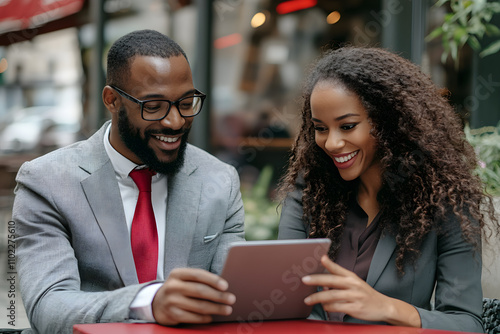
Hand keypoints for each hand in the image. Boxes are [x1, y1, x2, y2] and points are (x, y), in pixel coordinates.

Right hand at [152, 268, 234, 324]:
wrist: (157, 303)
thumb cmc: (178, 289)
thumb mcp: (184, 280)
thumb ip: (199, 281)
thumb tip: (223, 287)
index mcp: (177, 274)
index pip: (198, 275)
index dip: (213, 280)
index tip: (226, 286)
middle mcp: (173, 286)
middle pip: (200, 291)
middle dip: (218, 296)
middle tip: (231, 299)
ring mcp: (171, 301)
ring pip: (198, 306)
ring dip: (215, 308)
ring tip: (227, 309)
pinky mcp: (171, 314)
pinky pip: (192, 317)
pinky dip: (204, 318)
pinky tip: (211, 317)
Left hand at [302, 255, 419, 326]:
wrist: (383, 306)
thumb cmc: (364, 293)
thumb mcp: (354, 283)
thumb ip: (338, 281)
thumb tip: (322, 285)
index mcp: (352, 277)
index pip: (338, 268)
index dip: (329, 263)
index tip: (321, 258)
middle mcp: (353, 285)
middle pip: (332, 281)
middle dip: (316, 280)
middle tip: (304, 280)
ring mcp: (354, 297)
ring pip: (332, 296)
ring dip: (317, 298)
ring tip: (307, 300)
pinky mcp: (355, 308)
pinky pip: (337, 307)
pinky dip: (328, 307)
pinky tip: (324, 307)